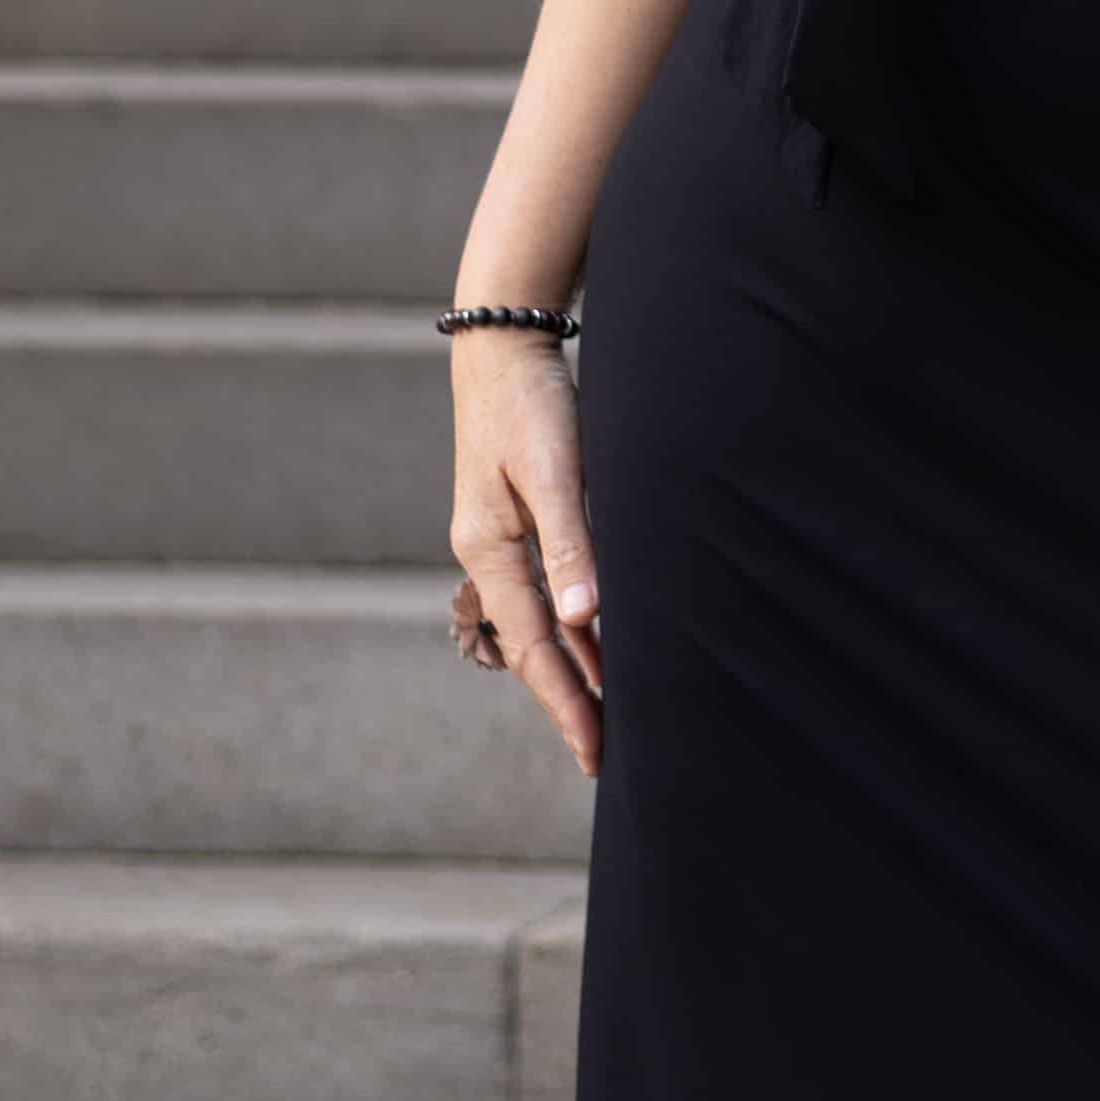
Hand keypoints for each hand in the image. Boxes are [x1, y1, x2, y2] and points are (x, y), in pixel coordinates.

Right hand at [449, 327, 604, 778]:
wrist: (504, 345)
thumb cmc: (531, 401)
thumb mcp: (553, 470)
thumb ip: (570, 543)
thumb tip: (584, 621)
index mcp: (488, 550)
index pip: (533, 646)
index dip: (566, 701)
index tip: (595, 750)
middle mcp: (490, 554)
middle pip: (531, 646)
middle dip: (566, 700)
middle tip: (602, 756)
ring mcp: (504, 540)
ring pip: (542, 623)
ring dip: (575, 667)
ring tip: (611, 715)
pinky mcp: (523, 520)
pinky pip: (549, 593)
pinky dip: (576, 626)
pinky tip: (603, 645)